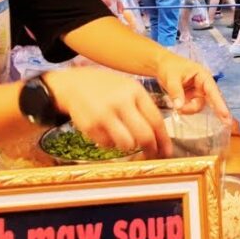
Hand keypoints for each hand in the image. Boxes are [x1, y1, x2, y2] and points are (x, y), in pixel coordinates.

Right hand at [44, 68, 170, 156]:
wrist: (73, 84)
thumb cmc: (106, 88)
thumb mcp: (128, 87)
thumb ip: (143, 107)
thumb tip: (160, 136)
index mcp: (134, 91)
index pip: (156, 120)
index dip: (164, 139)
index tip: (167, 151)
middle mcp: (120, 102)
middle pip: (144, 135)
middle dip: (151, 149)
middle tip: (152, 154)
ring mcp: (103, 115)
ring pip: (126, 144)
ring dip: (129, 146)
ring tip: (125, 137)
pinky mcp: (89, 126)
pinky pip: (108, 145)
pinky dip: (110, 143)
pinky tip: (106, 131)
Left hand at [155, 54, 231, 121]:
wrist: (161, 65)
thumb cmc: (169, 66)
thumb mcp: (171, 78)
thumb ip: (176, 92)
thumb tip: (179, 106)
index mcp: (203, 76)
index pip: (213, 91)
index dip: (219, 103)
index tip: (225, 114)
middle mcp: (203, 85)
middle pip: (211, 100)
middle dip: (217, 111)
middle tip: (226, 123)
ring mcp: (197, 93)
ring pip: (198, 106)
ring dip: (189, 109)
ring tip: (177, 108)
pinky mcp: (191, 98)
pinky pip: (191, 107)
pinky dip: (185, 110)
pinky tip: (178, 109)